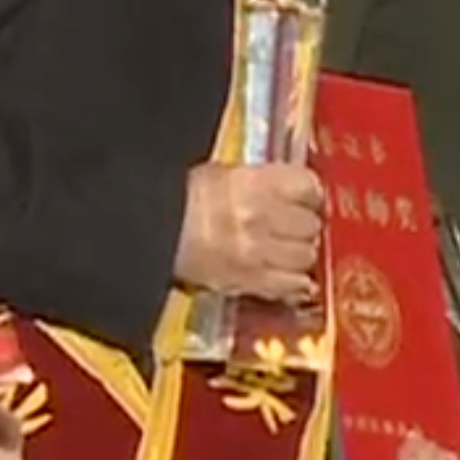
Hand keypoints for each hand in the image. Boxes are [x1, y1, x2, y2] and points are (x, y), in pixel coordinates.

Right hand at [175, 162, 324, 302]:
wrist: (149, 234)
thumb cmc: (181, 200)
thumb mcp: (222, 174)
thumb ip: (261, 180)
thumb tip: (289, 188)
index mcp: (255, 183)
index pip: (308, 187)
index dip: (309, 194)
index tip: (304, 198)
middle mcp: (262, 218)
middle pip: (310, 224)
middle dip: (304, 225)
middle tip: (293, 226)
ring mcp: (259, 253)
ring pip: (306, 256)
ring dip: (300, 254)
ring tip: (286, 251)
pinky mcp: (250, 282)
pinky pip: (291, 285)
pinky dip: (295, 282)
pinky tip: (290, 276)